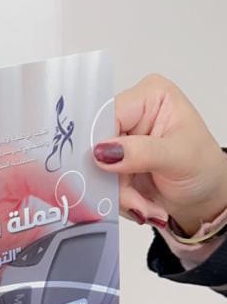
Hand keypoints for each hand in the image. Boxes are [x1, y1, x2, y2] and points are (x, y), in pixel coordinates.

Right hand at [93, 74, 226, 234]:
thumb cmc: (204, 168)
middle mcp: (132, 116)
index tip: (106, 170)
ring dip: (120, 196)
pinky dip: (121, 202)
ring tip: (146, 207)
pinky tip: (143, 205)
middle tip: (137, 203)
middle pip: (98, 146)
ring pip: (97, 171)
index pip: (109, 113)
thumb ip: (142, 152)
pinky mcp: (115, 166)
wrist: (205, 196)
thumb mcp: (179, 157)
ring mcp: (121, 143)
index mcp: (149, 97)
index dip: (102, 143)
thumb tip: (103, 151)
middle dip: (115, 180)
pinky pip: (102, 185)